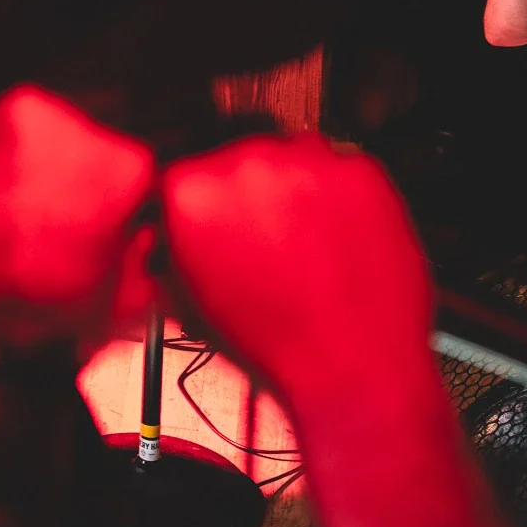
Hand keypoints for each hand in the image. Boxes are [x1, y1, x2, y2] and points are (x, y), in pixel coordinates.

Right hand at [158, 134, 434, 415]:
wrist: (351, 369)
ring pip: (293, 157)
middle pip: (239, 158)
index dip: (205, 202)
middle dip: (251, 193)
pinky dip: (341, 197)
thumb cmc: (274, 345)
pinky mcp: (358, 169)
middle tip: (267, 238)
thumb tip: (168, 233)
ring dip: (295, 189)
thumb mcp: (189, 299)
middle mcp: (244, 163)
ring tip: (306, 243)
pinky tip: (337, 239)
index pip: (186, 173)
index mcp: (190, 191)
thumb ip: (172, 249)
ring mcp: (305, 162)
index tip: (220, 221)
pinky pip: (342, 168)